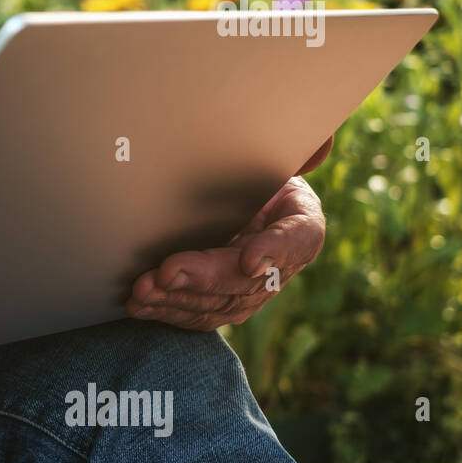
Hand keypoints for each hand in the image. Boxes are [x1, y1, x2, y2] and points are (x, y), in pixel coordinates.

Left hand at [124, 137, 331, 330]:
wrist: (240, 198)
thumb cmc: (254, 173)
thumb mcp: (273, 157)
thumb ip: (296, 155)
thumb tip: (321, 147)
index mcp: (302, 225)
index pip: (297, 240)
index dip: (273, 250)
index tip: (249, 259)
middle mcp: (281, 265)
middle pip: (247, 280)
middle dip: (204, 278)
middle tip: (168, 272)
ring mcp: (253, 291)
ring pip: (220, 304)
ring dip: (178, 299)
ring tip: (143, 291)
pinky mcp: (225, 305)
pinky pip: (199, 315)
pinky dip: (168, 311)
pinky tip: (140, 305)